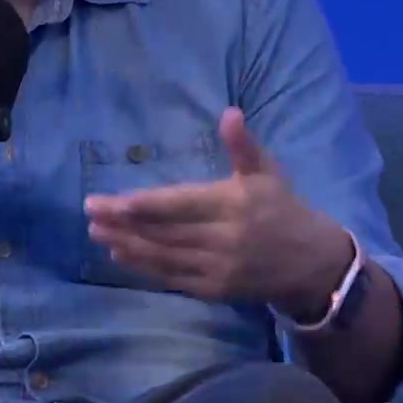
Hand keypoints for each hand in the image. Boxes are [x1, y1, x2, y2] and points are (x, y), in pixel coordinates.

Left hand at [84, 107, 351, 314]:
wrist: (311, 263)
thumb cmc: (282, 207)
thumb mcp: (267, 171)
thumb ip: (243, 146)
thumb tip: (229, 113)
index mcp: (235, 204)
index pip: (181, 205)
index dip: (146, 205)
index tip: (114, 200)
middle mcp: (224, 238)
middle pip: (165, 231)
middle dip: (124, 223)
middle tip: (90, 212)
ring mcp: (218, 268)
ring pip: (164, 256)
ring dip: (128, 244)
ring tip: (96, 232)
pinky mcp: (215, 290)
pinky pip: (173, 278)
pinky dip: (145, 268)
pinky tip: (122, 255)